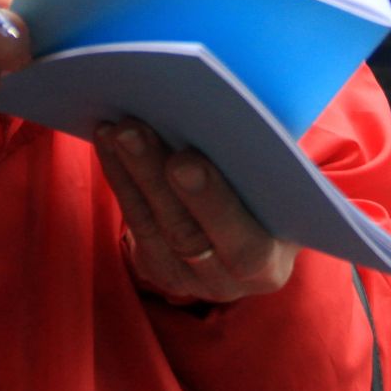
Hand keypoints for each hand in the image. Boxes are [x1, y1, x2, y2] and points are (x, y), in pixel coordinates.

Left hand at [95, 118, 299, 302]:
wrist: (250, 235)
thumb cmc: (272, 195)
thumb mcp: (283, 188)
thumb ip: (269, 163)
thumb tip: (245, 109)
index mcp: (274, 263)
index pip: (246, 245)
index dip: (214, 203)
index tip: (185, 159)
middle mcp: (229, 281)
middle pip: (186, 233)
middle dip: (155, 178)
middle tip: (132, 130)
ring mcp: (188, 280)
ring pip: (152, 226)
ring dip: (130, 171)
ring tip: (116, 127)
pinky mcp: (156, 268)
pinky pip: (134, 222)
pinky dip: (119, 177)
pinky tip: (107, 139)